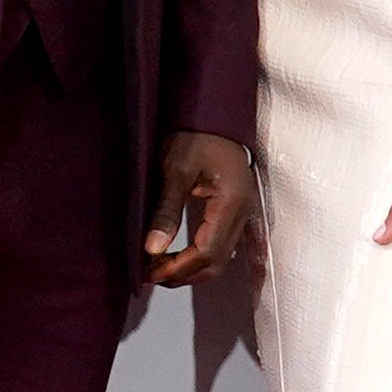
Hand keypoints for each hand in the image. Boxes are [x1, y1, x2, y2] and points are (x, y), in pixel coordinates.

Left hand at [145, 129, 256, 288]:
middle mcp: (242, 214)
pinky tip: (177, 256)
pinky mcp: (235, 212)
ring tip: (158, 267)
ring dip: (191, 269)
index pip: (207, 252)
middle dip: (184, 274)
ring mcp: (242, 214)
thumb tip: (152, 249)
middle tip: (150, 274)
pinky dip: (200, 258)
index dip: (178, 268)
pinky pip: (223, 246)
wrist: (214, 116)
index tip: (149, 272)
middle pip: (217, 262)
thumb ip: (166, 210)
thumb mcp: (176, 169)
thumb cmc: (195, 135)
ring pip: (221, 258)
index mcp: (230, 203)